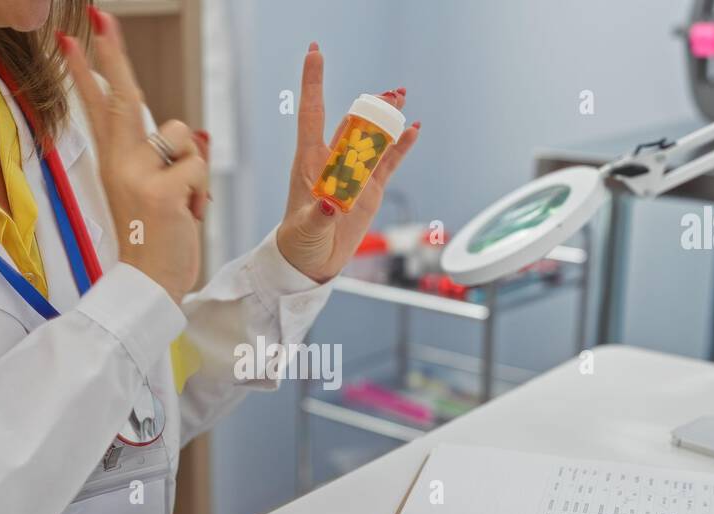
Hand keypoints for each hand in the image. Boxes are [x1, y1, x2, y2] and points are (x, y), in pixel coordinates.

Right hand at [61, 10, 208, 303]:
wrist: (149, 284)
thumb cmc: (155, 240)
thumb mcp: (152, 193)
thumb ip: (164, 161)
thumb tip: (188, 135)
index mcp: (114, 164)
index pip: (98, 108)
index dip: (85, 73)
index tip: (71, 39)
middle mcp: (119, 164)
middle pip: (121, 97)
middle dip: (112, 55)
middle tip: (100, 17)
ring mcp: (137, 175)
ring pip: (179, 134)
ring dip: (191, 165)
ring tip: (181, 199)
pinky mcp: (160, 191)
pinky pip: (197, 165)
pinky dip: (201, 190)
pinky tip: (187, 213)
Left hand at [276, 44, 420, 282]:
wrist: (311, 260)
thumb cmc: (300, 241)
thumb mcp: (307, 229)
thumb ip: (319, 215)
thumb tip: (331, 204)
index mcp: (310, 162)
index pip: (312, 113)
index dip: (313, 83)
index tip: (315, 52)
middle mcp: (333, 161)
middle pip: (352, 122)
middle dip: (370, 105)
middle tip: (390, 94)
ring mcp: (353, 173)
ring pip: (372, 137)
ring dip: (385, 118)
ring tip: (400, 97)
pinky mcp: (369, 188)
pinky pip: (388, 161)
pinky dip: (400, 146)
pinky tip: (413, 129)